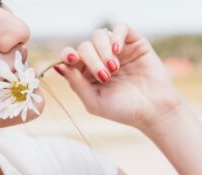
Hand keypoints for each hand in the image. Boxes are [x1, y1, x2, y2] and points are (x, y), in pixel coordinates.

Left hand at [54, 24, 182, 129]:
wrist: (153, 111)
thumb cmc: (122, 110)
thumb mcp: (94, 101)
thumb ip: (76, 84)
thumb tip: (58, 66)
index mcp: (85, 74)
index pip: (69, 57)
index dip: (67, 55)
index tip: (71, 60)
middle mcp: (98, 60)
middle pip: (84, 47)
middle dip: (91, 60)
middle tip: (105, 77)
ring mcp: (116, 50)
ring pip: (99, 36)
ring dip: (102, 51)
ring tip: (114, 68)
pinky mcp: (133, 43)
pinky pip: (120, 28)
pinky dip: (116, 36)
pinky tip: (118, 50)